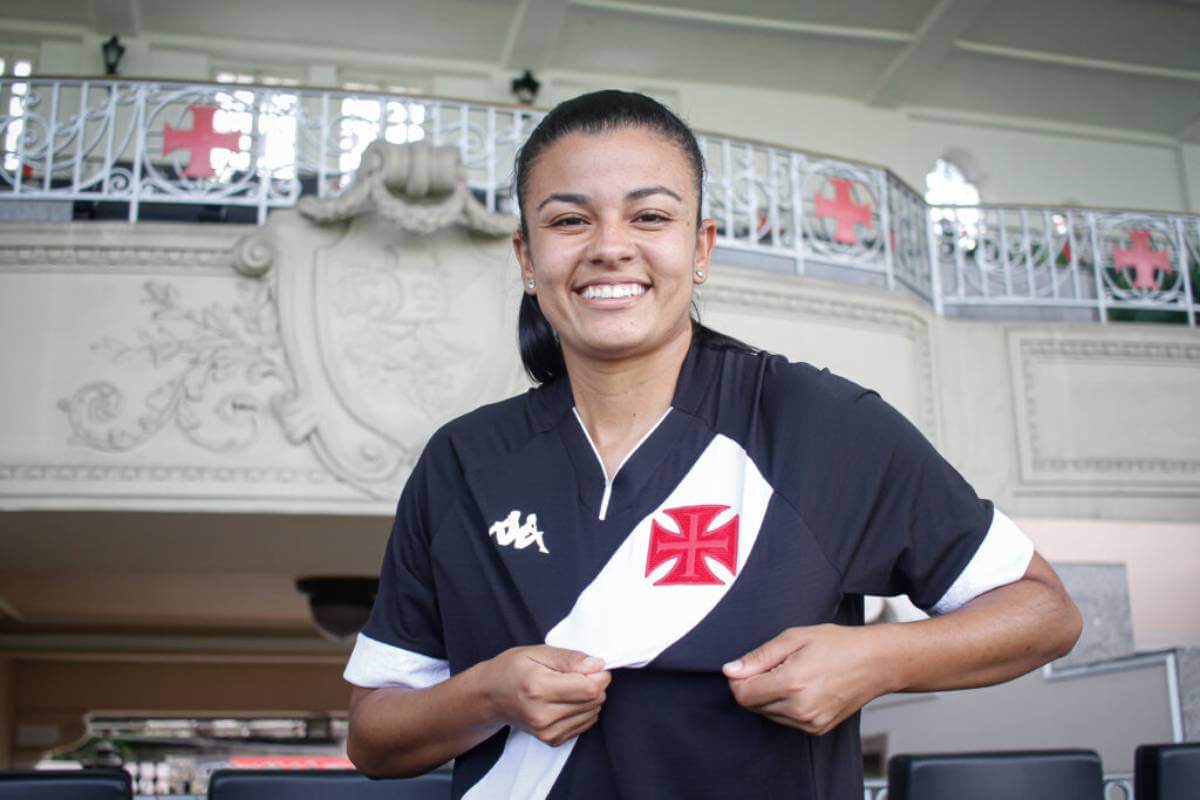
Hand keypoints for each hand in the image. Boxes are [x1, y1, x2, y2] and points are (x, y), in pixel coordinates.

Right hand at [482, 645, 610, 745]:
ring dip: (589, 698)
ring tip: (568, 686)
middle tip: (577, 673)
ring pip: (592, 713)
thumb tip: (597, 664)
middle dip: (595, 684)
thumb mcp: (537, 652)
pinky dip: (583, 710)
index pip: (590, 688)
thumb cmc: (511, 669)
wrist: (489, 696)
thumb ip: (569, 658)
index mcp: (538, 688)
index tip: (591, 666)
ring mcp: (546, 731)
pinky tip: (566, 700)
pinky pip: (584, 725)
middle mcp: (543, 714)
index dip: (599, 675)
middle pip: (593, 701)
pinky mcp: (551, 740)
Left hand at [722, 624, 892, 735]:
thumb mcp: (794, 638)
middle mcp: (800, 709)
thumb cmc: (839, 644)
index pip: (742, 694)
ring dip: (770, 696)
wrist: (876, 662)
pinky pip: (786, 721)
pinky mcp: (818, 729)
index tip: (750, 666)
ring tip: (794, 674)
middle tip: (778, 665)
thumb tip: (731, 670)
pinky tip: (803, 687)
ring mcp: (810, 723)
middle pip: (753, 705)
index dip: (739, 679)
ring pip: (768, 714)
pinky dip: (785, 705)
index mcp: (792, 684)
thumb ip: (759, 657)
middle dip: (755, 686)